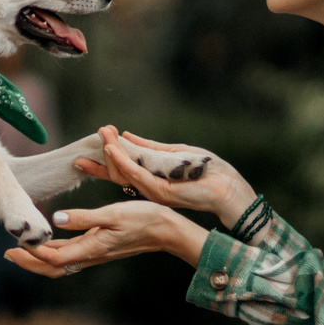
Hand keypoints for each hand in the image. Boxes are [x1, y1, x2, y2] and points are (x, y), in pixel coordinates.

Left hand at [4, 200, 208, 277]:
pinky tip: (49, 243)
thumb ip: (83, 217)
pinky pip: (70, 256)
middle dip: (30, 262)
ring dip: (39, 258)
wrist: (166, 230)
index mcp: (91, 248)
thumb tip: (56, 220)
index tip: (16, 243)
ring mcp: (95, 253)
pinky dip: (54, 252)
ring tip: (21, 249)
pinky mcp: (99, 248)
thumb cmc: (143, 219)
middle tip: (8, 254)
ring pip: (60, 263)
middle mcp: (90, 255)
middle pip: (53, 267)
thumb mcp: (113, 213)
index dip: (33, 253)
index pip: (54, 257)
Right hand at [71, 126, 254, 224]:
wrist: (226, 187)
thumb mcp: (174, 153)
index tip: (97, 139)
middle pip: (118, 172)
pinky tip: (114, 149)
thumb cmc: (206, 170)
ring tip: (104, 134)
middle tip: (99, 132)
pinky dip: (123, 161)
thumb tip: (128, 136)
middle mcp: (148, 187)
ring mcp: (152, 191)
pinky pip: (136, 175)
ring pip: (124, 172)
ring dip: (112, 152)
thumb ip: (150, 148)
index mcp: (152, 178)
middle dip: (106, 152)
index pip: (123, 169)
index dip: (107, 156)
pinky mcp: (159, 192)